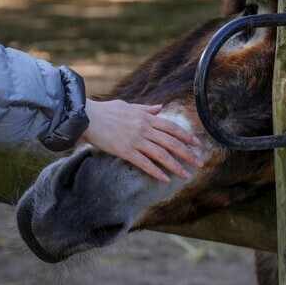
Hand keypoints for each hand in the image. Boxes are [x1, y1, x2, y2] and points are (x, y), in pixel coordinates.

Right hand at [81, 99, 201, 181]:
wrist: (85, 116)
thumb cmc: (105, 110)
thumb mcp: (129, 106)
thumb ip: (146, 108)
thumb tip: (160, 107)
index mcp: (146, 117)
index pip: (172, 127)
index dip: (186, 136)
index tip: (197, 144)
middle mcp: (145, 129)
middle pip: (172, 142)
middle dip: (187, 153)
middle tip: (199, 163)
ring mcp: (136, 140)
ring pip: (161, 154)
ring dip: (176, 166)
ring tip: (186, 175)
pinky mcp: (125, 150)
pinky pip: (144, 163)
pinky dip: (156, 171)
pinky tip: (165, 179)